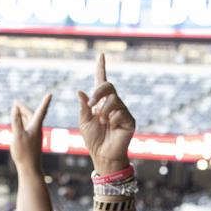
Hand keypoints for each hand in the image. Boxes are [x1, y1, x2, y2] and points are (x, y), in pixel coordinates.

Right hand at [10, 93, 52, 169]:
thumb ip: (16, 120)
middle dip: (23, 107)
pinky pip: (27, 127)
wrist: (30, 168)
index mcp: (36, 126)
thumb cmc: (24, 153)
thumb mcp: (17, 134)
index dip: (45, 101)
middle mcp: (37, 129)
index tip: (50, 93)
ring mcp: (34, 135)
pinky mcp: (31, 140)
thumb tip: (15, 109)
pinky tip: (19, 122)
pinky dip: (22, 122)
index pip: (41, 110)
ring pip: (29, 121)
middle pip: (32, 114)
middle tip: (16, 102)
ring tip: (16, 109)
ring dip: (22, 114)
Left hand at [78, 55, 134, 173]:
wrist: (102, 154)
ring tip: (103, 122)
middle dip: (98, 92)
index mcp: (100, 102)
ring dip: (104, 111)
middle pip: (108, 86)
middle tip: (91, 104)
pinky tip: (113, 127)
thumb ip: (83, 107)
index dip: (101, 68)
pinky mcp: (130, 120)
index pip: (101, 81)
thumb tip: (80, 92)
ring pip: (113, 100)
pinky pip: (120, 112)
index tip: (101, 55)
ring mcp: (122, 111)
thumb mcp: (84, 121)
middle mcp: (113, 103)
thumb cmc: (93, 139)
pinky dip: (113, 119)